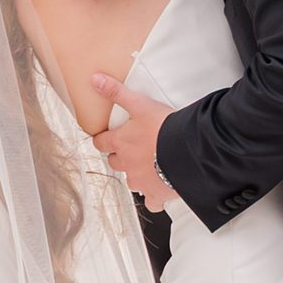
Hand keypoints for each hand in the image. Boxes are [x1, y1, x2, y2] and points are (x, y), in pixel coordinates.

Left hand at [88, 72, 176, 206]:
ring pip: (131, 180)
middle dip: (120, 156)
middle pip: (115, 162)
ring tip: (149, 166)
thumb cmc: (165, 126)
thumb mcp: (140, 104)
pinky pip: (151, 202)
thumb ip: (116, 92)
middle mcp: (127, 164)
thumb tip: (95, 80)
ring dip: (136, 174)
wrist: (188, 149)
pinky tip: (160, 190)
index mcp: (121, 143)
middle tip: (132, 149)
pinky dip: (154, 198)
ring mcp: (141, 181)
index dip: (103, 140)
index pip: (101, 143)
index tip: (106, 138)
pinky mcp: (157, 193)